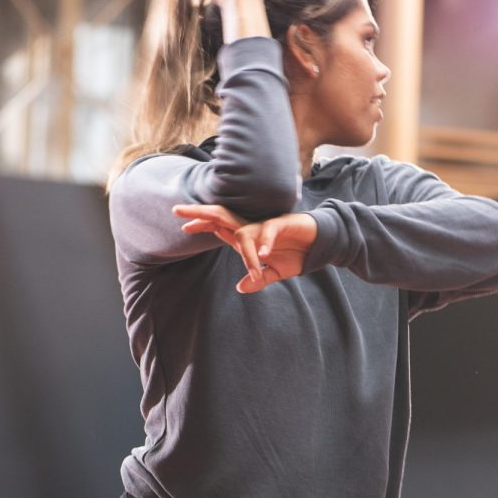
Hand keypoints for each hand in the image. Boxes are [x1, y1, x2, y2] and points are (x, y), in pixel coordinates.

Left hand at [173, 204, 317, 292]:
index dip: (202, 225)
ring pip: (240, 226)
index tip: (184, 227)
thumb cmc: (297, 253)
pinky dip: (263, 243)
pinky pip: (268, 232)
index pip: (219, 227)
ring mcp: (265, 227)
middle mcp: (252, 229)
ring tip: (213, 233)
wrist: (320, 244)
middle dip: (199, 214)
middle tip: (177, 209)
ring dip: (227, 232)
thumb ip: (259, 278)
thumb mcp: (276, 272)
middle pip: (221, 217)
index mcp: (248, 238)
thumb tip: (241, 288)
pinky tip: (261, 254)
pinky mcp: (282, 225)